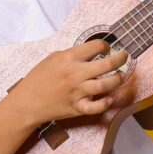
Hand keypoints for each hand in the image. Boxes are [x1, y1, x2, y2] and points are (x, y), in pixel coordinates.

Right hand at [8, 39, 129, 127]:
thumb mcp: (52, 58)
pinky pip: (97, 106)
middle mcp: (76, 73)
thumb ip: (72, 55)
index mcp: (69, 58)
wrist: (28, 101)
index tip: (106, 48)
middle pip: (107, 64)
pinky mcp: (77, 107)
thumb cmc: (39, 78)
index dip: (105, 46)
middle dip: (121, 59)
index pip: (96, 46)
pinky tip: (108, 98)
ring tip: (119, 76)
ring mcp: (78, 91)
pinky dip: (106, 102)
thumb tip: (90, 53)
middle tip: (124, 57)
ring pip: (106, 84)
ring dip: (118, 79)